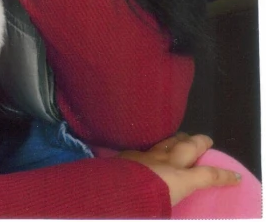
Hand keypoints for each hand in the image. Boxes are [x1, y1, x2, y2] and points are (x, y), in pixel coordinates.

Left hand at [119, 133, 240, 205]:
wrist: (114, 193)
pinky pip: (145, 148)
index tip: (235, 177)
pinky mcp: (129, 154)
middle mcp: (166, 162)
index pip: (208, 176)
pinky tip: (149, 151)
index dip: (223, 176)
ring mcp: (147, 155)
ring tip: (183, 138)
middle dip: (200, 142)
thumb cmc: (143, 206)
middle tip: (207, 140)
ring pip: (167, 141)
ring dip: (178, 139)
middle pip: (189, 146)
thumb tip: (173, 200)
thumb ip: (173, 201)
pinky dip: (152, 149)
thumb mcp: (165, 211)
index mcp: (179, 179)